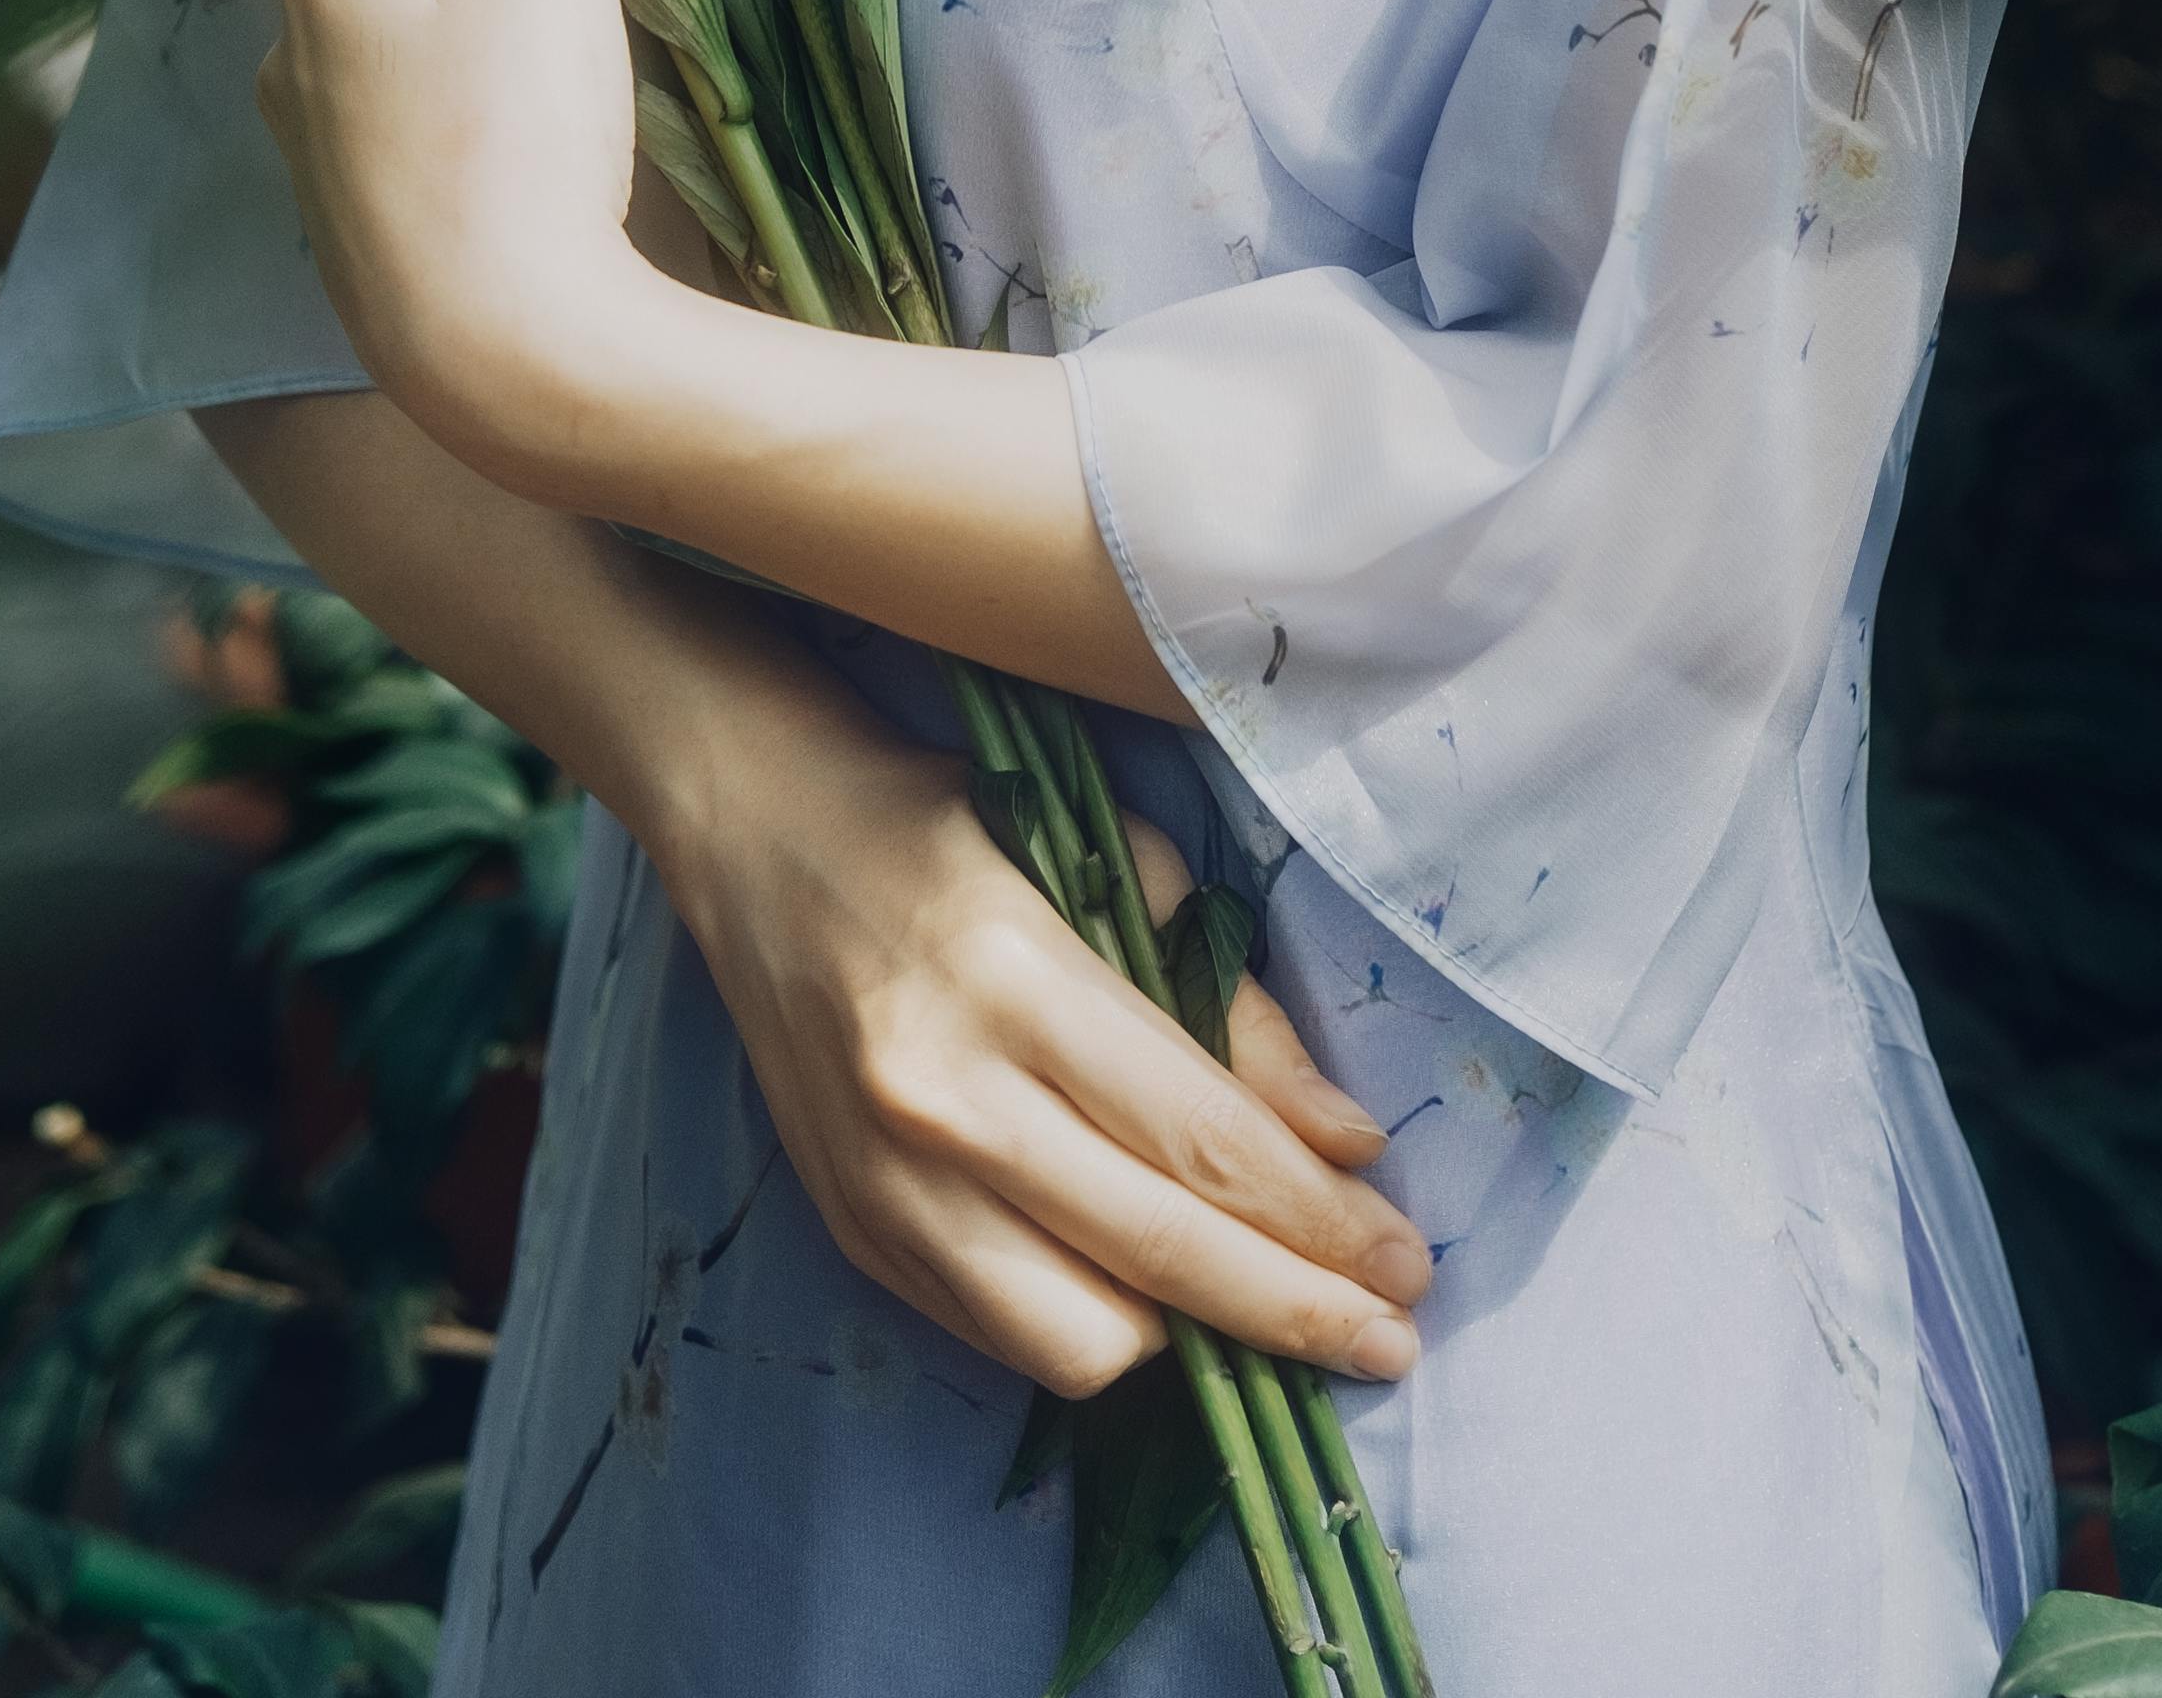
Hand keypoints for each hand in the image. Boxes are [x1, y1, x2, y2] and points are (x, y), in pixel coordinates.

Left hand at [263, 0, 639, 455]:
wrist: (502, 354)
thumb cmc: (524, 134)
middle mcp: (286, 45)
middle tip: (579, 61)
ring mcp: (305, 145)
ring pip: (430, 53)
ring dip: (496, 69)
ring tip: (557, 132)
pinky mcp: (341, 227)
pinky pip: (421, 139)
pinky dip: (473, 145)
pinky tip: (521, 189)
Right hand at [654, 702, 1431, 1400]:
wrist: (754, 828)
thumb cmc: (952, 818)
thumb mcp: (1111, 856)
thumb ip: (1227, 1005)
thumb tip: (1345, 1145)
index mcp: (1010, 977)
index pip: (1200, 1145)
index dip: (1320, 1223)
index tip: (1406, 1263)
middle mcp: (938, 1098)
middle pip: (1157, 1260)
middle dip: (1296, 1313)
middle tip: (1390, 1339)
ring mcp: (882, 1183)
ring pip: (1077, 1340)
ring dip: (1193, 1343)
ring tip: (1262, 1303)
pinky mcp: (852, 1232)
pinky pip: (1002, 1335)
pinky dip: (1095, 1327)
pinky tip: (1155, 1289)